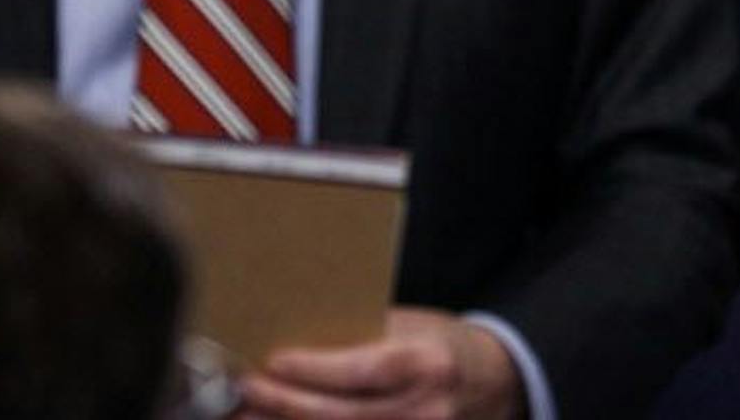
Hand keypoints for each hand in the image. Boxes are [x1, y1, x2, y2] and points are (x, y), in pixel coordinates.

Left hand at [238, 307, 520, 419]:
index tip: (271, 363)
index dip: (313, 370)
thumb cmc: (443, 347)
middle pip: (342, 417)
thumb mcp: (412, 328)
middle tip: (244, 394)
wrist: (495, 384)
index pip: (362, 370)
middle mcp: (425, 410)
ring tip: (246, 419)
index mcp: (426, 364)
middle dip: (285, 407)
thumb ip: (363, 336)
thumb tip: (296, 338)